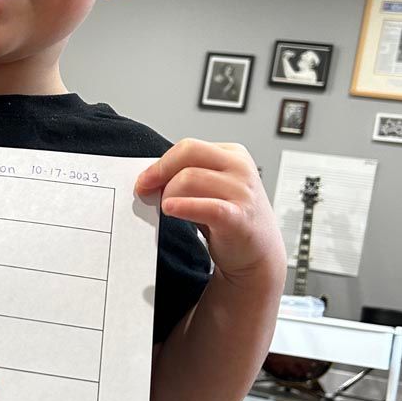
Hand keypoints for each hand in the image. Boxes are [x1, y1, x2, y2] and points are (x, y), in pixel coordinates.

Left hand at [135, 139, 285, 282]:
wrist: (258, 254)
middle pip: (188, 152)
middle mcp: (240, 168)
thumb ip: (187, 177)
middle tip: (144, 189)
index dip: (161, 163)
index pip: (189, 147)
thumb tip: (149, 177)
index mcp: (233, 155)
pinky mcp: (239, 218)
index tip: (144, 179)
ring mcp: (242, 192)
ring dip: (169, 194)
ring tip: (167, 208)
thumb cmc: (229, 220)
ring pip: (189, 178)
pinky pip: (207, 207)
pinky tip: (170, 209)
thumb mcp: (211, 189)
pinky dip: (184, 207)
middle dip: (160, 171)